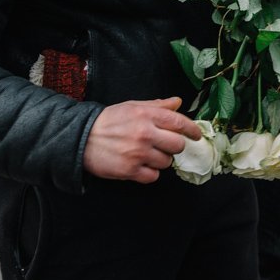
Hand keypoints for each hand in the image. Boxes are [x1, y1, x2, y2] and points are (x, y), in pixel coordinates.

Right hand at [82, 96, 201, 183]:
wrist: (82, 137)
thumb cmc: (110, 120)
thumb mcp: (133, 106)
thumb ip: (158, 106)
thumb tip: (178, 103)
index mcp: (147, 115)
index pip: (179, 122)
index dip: (192, 130)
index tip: (197, 135)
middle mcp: (145, 133)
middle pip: (177, 145)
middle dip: (174, 146)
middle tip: (165, 145)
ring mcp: (138, 153)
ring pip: (166, 162)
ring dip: (161, 160)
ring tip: (147, 154)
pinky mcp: (130, 170)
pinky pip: (153, 176)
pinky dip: (150, 173)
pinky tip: (141, 165)